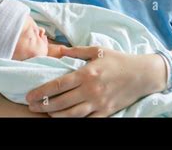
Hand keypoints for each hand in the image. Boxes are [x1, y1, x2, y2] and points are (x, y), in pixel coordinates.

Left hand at [26, 46, 166, 116]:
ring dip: (54, 115)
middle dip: (43, 105)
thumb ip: (77, 51)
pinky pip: (86, 120)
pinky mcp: (106, 112)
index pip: (58, 84)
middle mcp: (91, 90)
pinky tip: (64, 118)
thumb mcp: (98, 50)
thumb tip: (60, 51)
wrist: (143, 74)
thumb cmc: (119, 60)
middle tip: (31, 106)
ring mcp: (98, 103)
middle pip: (61, 102)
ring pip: (71, 115)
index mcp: (87, 73)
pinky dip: (73, 120)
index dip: (41, 91)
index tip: (29, 95)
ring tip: (45, 112)